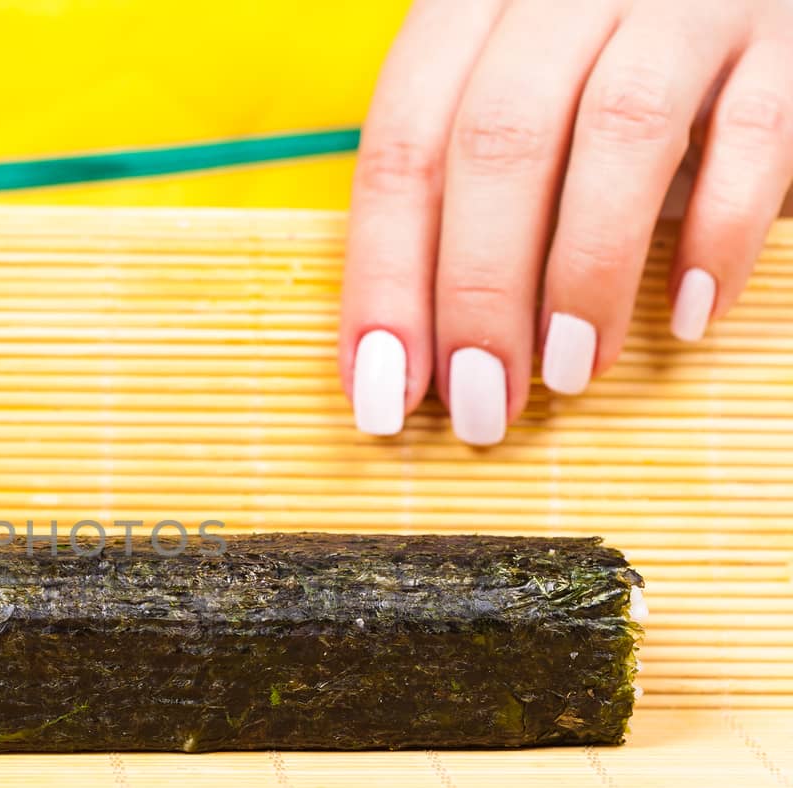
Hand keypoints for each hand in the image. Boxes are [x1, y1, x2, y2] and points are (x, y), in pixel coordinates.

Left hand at [340, 0, 792, 443]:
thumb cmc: (588, 70)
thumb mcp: (501, 97)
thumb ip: (450, 188)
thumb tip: (401, 352)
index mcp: (469, 5)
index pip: (400, 146)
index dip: (384, 278)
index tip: (380, 390)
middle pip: (498, 144)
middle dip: (477, 294)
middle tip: (480, 403)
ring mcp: (682, 1)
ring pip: (619, 131)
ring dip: (585, 272)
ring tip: (572, 371)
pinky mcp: (783, 35)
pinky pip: (754, 135)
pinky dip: (716, 237)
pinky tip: (688, 316)